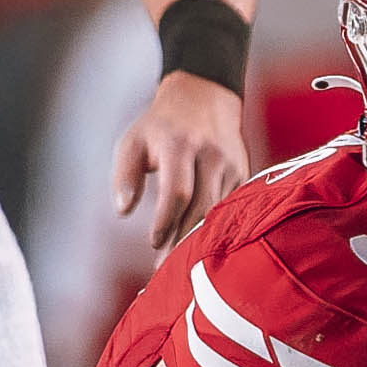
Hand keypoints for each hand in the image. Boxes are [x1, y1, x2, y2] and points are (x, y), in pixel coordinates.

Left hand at [112, 70, 251, 251]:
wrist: (205, 97)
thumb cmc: (160, 126)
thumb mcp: (133, 141)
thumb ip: (124, 175)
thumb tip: (123, 211)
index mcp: (180, 144)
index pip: (177, 192)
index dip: (166, 222)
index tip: (154, 242)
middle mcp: (211, 154)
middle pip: (201, 208)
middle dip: (183, 241)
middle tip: (166, 269)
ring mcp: (231, 164)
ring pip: (219, 212)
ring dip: (200, 240)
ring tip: (182, 264)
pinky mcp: (243, 173)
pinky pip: (231, 208)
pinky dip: (216, 228)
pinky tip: (202, 247)